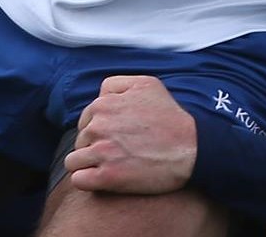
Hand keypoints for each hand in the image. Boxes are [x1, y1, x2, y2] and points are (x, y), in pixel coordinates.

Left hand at [64, 76, 197, 194]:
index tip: (115, 139)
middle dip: (93, 147)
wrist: (192, 148)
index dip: (98, 131)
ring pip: (73, 161)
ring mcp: (101, 152)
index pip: (85, 120)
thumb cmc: (171, 117)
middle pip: (79, 140)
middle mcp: (98, 126)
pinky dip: (86, 181)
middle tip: (117, 154)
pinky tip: (102, 181)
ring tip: (108, 168)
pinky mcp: (107, 177)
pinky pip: (78, 180)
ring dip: (87, 165)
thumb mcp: (146, 84)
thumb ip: (116, 85)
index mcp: (104, 104)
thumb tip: (99, 95)